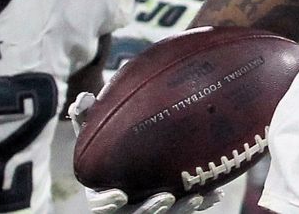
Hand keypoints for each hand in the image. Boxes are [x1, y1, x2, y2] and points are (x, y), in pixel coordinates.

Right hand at [68, 94, 224, 212]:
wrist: (137, 153)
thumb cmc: (112, 144)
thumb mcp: (96, 131)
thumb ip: (86, 117)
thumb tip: (82, 97)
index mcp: (105, 190)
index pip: (101, 205)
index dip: (107, 203)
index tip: (119, 195)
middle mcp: (127, 205)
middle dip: (151, 210)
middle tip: (167, 197)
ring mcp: (150, 206)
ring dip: (181, 210)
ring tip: (196, 198)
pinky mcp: (172, 206)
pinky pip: (186, 208)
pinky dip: (201, 201)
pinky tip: (215, 194)